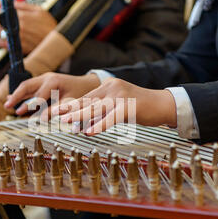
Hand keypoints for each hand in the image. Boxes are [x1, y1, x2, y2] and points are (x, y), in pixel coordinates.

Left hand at [0, 2, 56, 53]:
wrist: (56, 43)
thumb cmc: (49, 26)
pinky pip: (4, 44)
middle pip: (0, 23)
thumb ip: (25, 6)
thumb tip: (13, 4)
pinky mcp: (19, 47)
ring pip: (0, 33)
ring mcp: (18, 38)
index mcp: (23, 16)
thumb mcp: (40, 11)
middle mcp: (19, 27)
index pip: (5, 13)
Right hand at [4, 72, 100, 116]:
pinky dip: (21, 94)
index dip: (33, 107)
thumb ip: (56, 110)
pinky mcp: (43, 82)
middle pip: (27, 86)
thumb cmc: (81, 92)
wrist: (87, 84)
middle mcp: (46, 77)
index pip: (39, 96)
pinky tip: (12, 99)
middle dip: (16, 96)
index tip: (25, 117)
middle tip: (8, 106)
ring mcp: (44, 78)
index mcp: (53, 81)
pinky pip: (29, 88)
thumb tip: (43, 119)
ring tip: (7, 104)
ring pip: (26, 86)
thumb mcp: (71, 102)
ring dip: (16, 95)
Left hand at [56, 78, 176, 135]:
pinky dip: (99, 125)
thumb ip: (102, 114)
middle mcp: (112, 88)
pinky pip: (111, 118)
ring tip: (67, 123)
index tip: (57, 112)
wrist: (163, 104)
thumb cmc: (140, 108)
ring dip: (80, 116)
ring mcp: (121, 97)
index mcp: (108, 86)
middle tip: (54, 115)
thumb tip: (84, 127)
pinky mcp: (129, 107)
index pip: (86, 98)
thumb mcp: (118, 107)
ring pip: (96, 109)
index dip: (71, 106)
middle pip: (87, 101)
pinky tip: (89, 132)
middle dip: (70, 109)